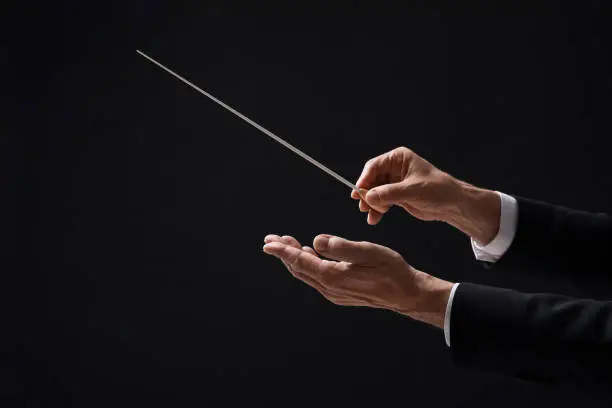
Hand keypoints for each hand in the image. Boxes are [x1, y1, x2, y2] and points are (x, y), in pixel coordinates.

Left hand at [263, 233, 452, 327]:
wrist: (406, 294)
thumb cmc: (391, 270)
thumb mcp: (368, 251)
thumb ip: (340, 246)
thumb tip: (316, 240)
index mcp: (333, 277)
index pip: (300, 261)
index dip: (282, 251)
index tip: (268, 243)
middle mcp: (329, 288)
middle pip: (299, 268)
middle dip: (285, 252)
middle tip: (272, 239)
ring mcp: (334, 293)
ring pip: (306, 273)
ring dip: (295, 258)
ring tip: (287, 243)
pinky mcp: (340, 294)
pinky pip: (316, 278)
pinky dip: (308, 264)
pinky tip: (309, 254)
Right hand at [351, 146, 459, 224]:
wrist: (451, 204)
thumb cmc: (436, 190)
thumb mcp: (412, 190)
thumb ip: (389, 193)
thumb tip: (368, 197)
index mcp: (398, 159)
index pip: (374, 166)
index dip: (365, 179)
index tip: (358, 193)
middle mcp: (394, 168)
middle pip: (371, 180)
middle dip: (367, 194)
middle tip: (364, 207)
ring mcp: (394, 183)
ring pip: (374, 192)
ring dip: (371, 204)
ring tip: (371, 216)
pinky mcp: (396, 196)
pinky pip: (380, 201)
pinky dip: (377, 210)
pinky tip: (374, 219)